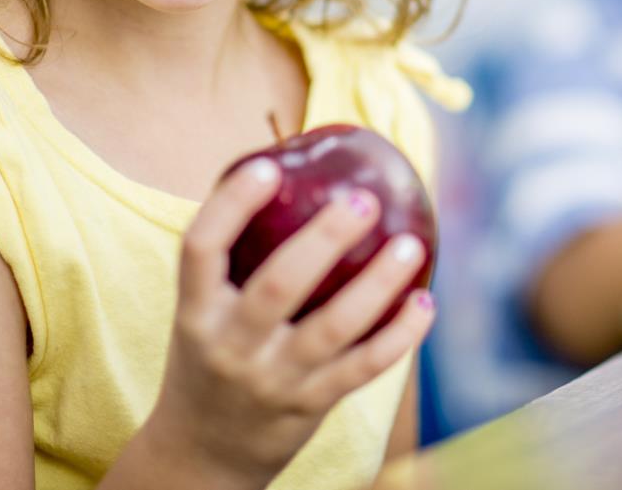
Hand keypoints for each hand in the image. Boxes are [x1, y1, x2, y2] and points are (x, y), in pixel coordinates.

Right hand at [140, 160, 434, 489]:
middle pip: (277, 285)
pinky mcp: (310, 405)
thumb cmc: (213, 357)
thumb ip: (238, 260)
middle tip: (362, 200)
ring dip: (377, 284)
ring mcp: (273, 378)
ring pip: (333, 328)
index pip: (201, 249)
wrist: (201, 454)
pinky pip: (363, 366)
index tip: (267, 167)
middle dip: (323, 240)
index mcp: (197, 311)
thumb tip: (294, 171)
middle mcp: (231, 345)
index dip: (231, 205)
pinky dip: (400, 335)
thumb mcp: (204, 313)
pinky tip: (425, 301)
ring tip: (411, 245)